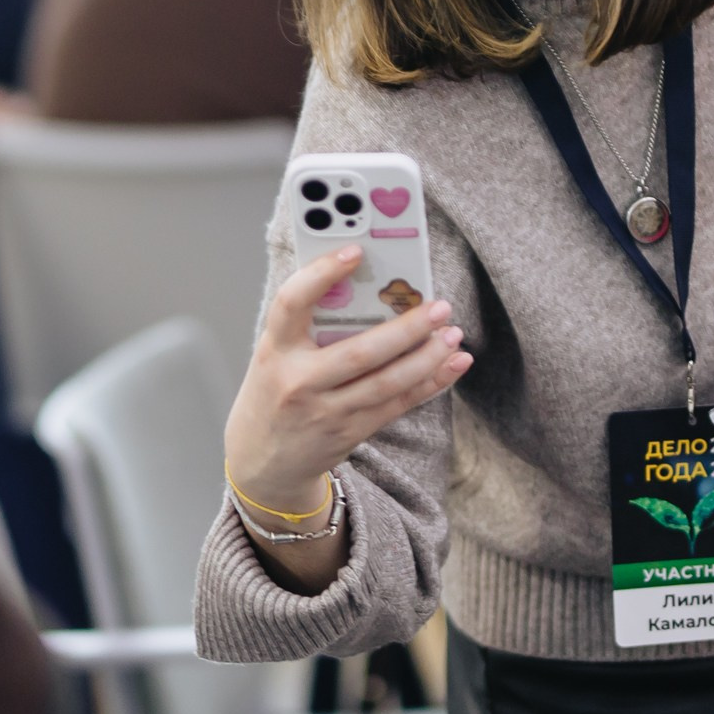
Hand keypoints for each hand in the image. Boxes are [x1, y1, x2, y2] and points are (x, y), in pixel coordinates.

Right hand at [222, 247, 470, 557]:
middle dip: (406, 328)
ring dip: (427, 358)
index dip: (322, 274)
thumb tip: (367, 285)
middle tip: (438, 306)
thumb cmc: (273, 394)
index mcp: (275, 351)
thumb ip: (309, 327)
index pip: (292, 303)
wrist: (261, 463)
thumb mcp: (275, 356)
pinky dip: (429, 384)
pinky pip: (396, 405)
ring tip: (452, 333)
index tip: (355, 250)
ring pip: (386, 383)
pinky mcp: (349, 433)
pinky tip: (452, 365)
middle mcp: (298, 382)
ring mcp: (326, 412)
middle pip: (360, 352)